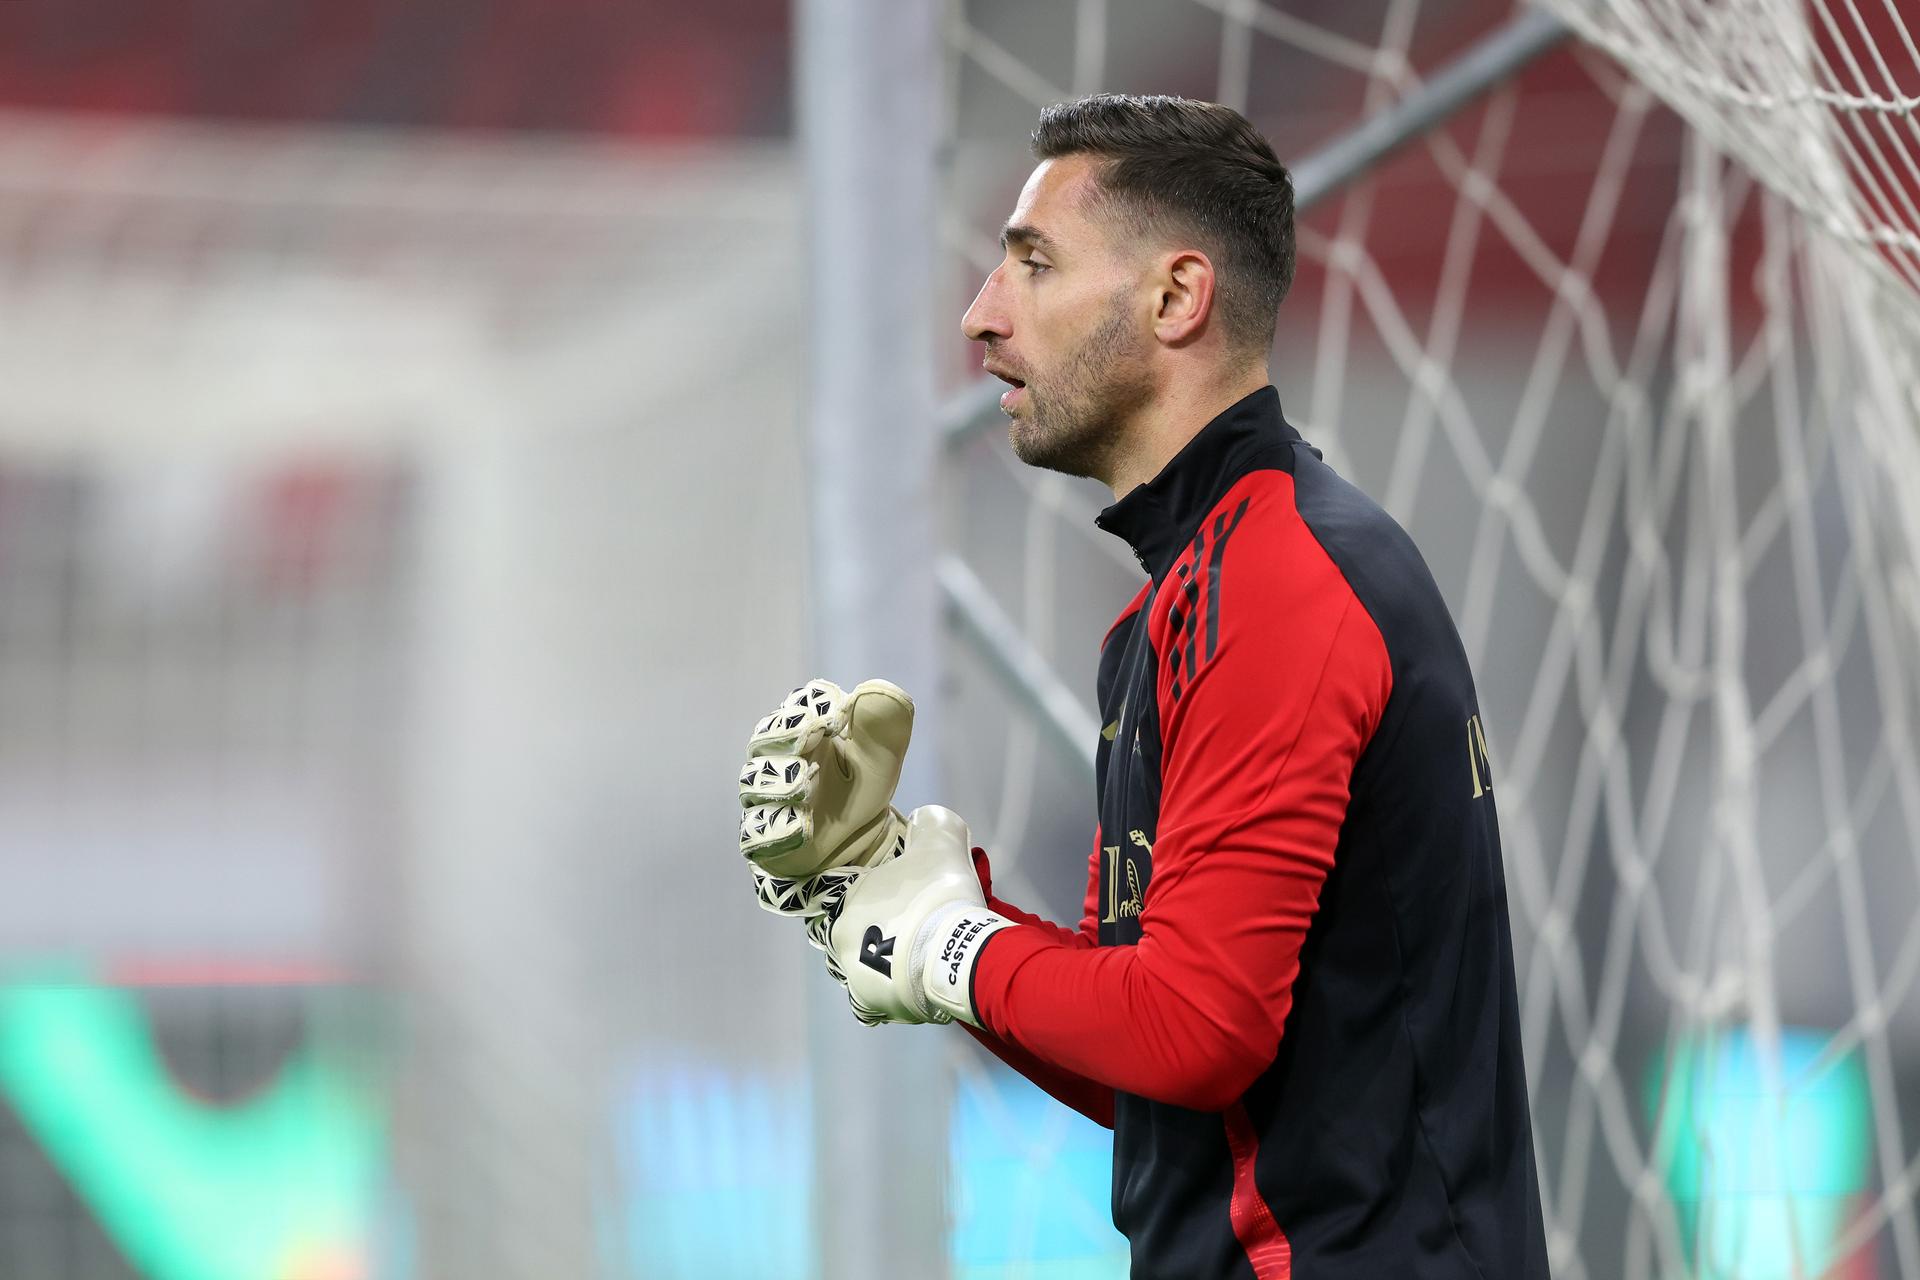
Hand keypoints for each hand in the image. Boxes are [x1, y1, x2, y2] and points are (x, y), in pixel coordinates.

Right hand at [737, 678, 913, 921]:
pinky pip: (756, 831)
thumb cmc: (862, 792)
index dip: (815, 706)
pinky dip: (778, 827)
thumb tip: (875, 689)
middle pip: (764, 738)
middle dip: (786, 734)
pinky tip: (802, 826)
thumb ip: (884, 726)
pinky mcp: (763, 837)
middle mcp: (779, 759)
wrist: (857, 847)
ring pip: (754, 783)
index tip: (839, 714)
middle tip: (814, 733)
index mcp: (808, 732)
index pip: (799, 705)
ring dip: (780, 781)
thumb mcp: (882, 760)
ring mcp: (767, 798)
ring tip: (805, 784)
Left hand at [822, 805, 1013, 1027]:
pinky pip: (877, 1002)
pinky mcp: (880, 1008)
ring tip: (912, 958)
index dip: (870, 893)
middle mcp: (840, 945)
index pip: (842, 895)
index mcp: (844, 905)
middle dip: (874, 930)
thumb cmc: (939, 896)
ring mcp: (857, 981)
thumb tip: (924, 819)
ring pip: (860, 970)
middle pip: (850, 934)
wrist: (958, 955)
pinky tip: (912, 984)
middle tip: (908, 924)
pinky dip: (892, 994)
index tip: (894, 894)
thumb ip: (931, 824)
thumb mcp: (941, 843)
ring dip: (879, 965)